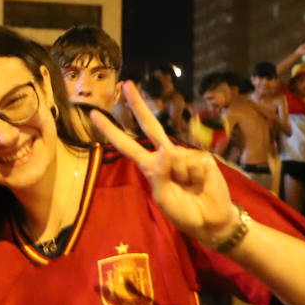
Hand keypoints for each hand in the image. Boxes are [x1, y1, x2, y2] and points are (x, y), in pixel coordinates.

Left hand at [89, 83, 235, 244]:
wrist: (210, 220)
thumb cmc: (183, 212)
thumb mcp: (164, 199)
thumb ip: (160, 176)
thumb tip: (164, 151)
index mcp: (150, 166)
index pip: (127, 145)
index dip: (111, 131)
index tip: (94, 115)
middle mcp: (165, 155)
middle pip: (150, 126)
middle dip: (138, 105)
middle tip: (126, 84)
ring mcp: (185, 155)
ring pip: (176, 157)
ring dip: (183, 176)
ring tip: (191, 188)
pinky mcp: (202, 158)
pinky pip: (194, 163)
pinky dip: (197, 176)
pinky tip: (201, 183)